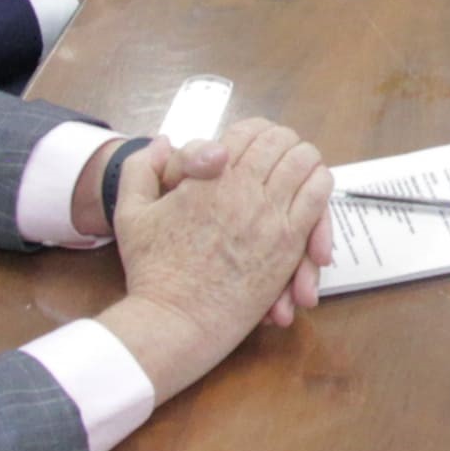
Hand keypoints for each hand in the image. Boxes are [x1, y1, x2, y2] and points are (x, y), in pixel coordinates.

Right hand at [101, 118, 333, 391]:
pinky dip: (319, 188)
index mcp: (208, 177)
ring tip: (300, 168)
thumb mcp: (130, 213)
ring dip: (305, 162)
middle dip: (283, 143)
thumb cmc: (151, 271)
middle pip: (282, 142)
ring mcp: (270, 216)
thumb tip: (164, 141)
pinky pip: (318, 199)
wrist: (175, 320)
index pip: (248, 130)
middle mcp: (243, 189)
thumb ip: (141, 169)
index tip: (255, 142)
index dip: (257, 132)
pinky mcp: (288, 244)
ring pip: (306, 164)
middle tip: (280, 153)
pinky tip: (313, 193)